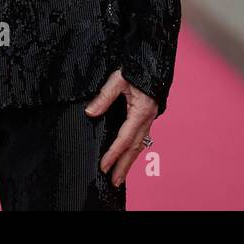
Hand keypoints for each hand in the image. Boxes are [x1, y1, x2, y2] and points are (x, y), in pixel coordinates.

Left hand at [85, 68, 158, 187]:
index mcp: (140, 112)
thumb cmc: (137, 69)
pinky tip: (128, 156)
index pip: (124, 138)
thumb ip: (104, 97)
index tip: (103, 166)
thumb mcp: (118, 79)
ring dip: (129, 162)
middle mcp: (146, 119)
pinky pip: (140, 138)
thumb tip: (90, 113)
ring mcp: (148, 119)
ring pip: (139, 145)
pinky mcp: (147, 117)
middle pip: (134, 148)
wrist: (153, 62)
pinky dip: (133, 151)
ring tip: (120, 176)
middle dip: (123, 166)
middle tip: (114, 182)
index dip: (113, 154)